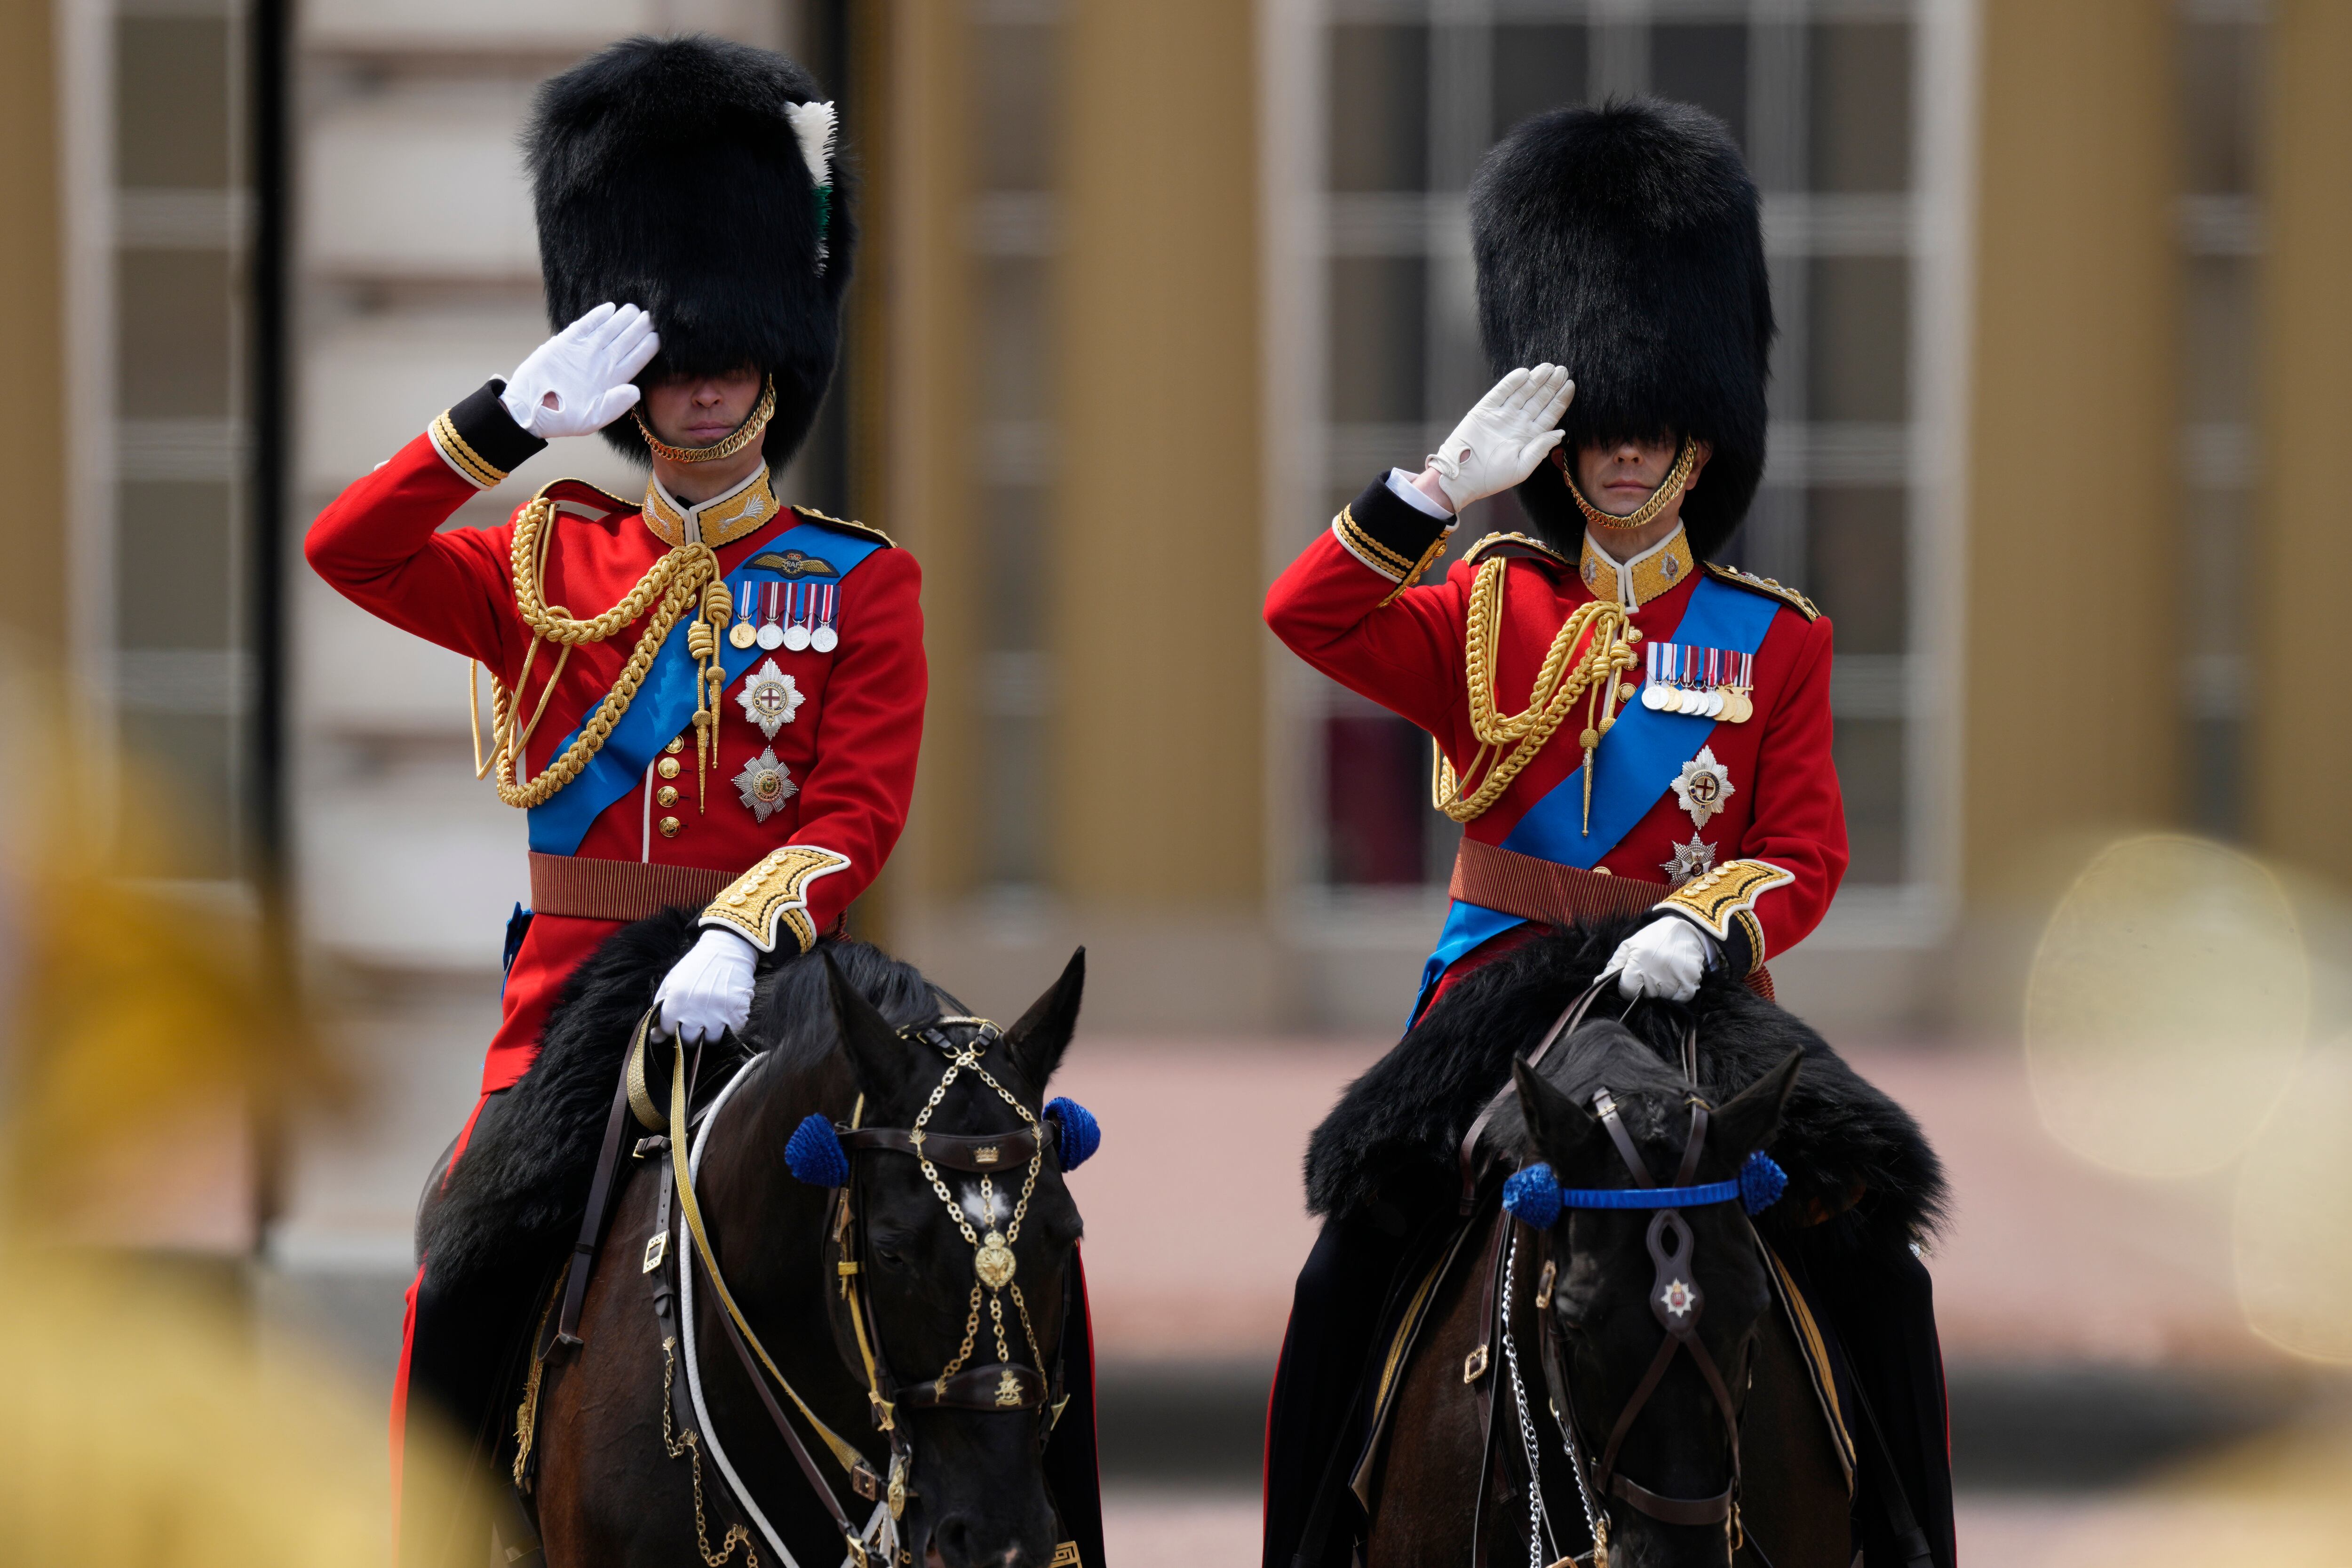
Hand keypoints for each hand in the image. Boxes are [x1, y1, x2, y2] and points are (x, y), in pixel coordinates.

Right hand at [499, 302, 661, 439]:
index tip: (659, 336)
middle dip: (638, 328)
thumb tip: (636, 391)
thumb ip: (615, 405)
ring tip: (634, 309)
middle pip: (625, 341)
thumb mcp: (592, 418)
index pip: (635, 360)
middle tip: (651, 316)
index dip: (647, 348)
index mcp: (611, 380)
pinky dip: (596, 317)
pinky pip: (584, 327)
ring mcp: (583, 352)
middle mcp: (600, 363)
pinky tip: (609, 308)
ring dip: (621, 319)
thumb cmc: (563, 419)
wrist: (530, 410)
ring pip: (608, 331)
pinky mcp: (564, 343)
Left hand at [652, 929, 757, 1044]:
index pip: (668, 1030)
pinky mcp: (737, 1014)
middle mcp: (695, 1011)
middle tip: (695, 1022)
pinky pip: (732, 1033)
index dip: (672, 1026)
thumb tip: (655, 1037)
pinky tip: (727, 1014)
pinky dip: (730, 1027)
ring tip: (712, 1019)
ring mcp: (717, 1014)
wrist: (727, 949)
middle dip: (690, 1033)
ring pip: (711, 1040)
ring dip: (710, 1032)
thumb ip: (659, 1007)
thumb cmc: (697, 965)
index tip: (678, 1020)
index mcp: (676, 1001)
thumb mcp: (672, 980)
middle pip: (689, 1040)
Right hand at [1422, 364, 1575, 512]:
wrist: (1461, 477)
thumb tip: (1561, 432)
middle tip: (1562, 370)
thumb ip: (1541, 448)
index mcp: (1529, 437)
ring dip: (1535, 380)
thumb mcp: (1522, 467)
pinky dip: (1512, 382)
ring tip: (1548, 367)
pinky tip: (1525, 373)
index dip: (1560, 400)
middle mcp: (1517, 423)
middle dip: (1551, 385)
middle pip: (1539, 400)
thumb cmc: (1491, 477)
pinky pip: (1501, 392)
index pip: (1549, 414)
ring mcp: (1502, 415)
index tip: (1570, 385)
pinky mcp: (1485, 409)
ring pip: (1523, 392)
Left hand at [1604, 917, 1713, 1002]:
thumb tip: (1598, 983)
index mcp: (1639, 965)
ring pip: (1661, 998)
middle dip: (1645, 987)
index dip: (1628, 986)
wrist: (1686, 928)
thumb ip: (1614, 966)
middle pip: (1644, 996)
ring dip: (1661, 989)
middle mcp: (1657, 976)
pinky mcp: (1691, 984)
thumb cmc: (1654, 937)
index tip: (1634, 977)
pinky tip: (1676, 976)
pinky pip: (1679, 998)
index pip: (1627, 992)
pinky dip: (1677, 991)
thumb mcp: (1630, 946)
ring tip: (1665, 971)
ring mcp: (1675, 981)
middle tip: (1652, 970)